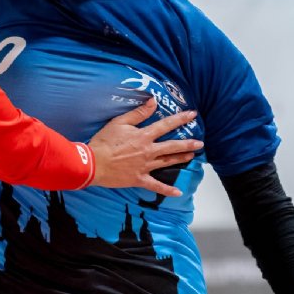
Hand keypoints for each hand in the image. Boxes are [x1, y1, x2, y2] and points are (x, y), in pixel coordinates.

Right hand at [88, 97, 202, 192]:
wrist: (94, 163)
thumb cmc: (104, 141)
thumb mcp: (119, 122)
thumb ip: (138, 113)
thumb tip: (153, 101)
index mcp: (144, 136)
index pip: (166, 125)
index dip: (180, 119)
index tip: (192, 115)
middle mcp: (148, 151)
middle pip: (172, 146)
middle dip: (188, 144)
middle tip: (200, 143)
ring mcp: (145, 166)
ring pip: (167, 162)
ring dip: (181, 159)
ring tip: (192, 156)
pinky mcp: (139, 179)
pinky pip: (156, 186)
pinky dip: (167, 190)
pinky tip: (178, 192)